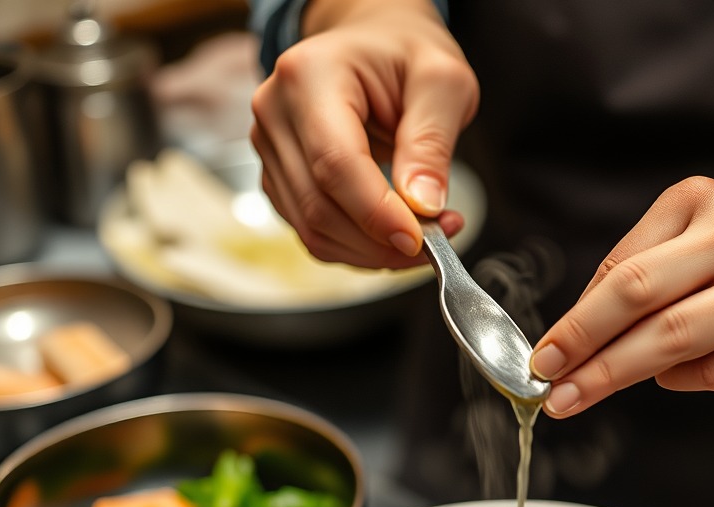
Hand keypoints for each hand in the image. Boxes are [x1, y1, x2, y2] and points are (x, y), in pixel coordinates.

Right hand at [250, 0, 478, 268]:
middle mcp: (276, 113)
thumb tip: (423, 205)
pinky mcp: (280, 180)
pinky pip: (315, 234)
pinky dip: (358, 248)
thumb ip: (433, 143)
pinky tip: (392, 232)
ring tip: (424, 235)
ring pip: (315, 231)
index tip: (421, 239)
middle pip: (320, 208)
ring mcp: (271, 150)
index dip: (377, 214)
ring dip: (372, 252)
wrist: (375, 48)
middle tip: (438, 239)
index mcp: (309, 75)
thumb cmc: (406, 58)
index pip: (335, 165)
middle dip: (382, 242)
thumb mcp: (442, 83)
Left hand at [529, 176, 713, 415]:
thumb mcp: (693, 235)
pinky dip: (684, 381)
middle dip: (587, 353)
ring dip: (619, 376)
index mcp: (705, 203)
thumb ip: (637, 270)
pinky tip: (680, 374)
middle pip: (643, 302)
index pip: (623, 271)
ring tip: (584, 394)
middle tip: (552, 387)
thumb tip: (575, 331)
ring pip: (678, 345)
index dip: (577, 321)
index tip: (544, 356)